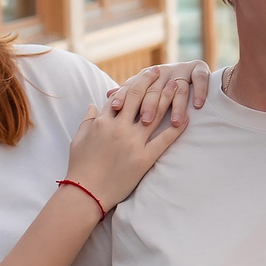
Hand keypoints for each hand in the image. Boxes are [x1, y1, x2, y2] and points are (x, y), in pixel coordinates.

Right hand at [66, 73, 188, 206]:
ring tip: (177, 86)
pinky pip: (164, 140)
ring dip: (167, 98)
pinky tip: (186, 119)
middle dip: (151, 82)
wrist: (85, 193)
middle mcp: (119, 127)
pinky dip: (176, 129)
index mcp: (102, 122)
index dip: (134, 83)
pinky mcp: (143, 159)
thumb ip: (88, 120)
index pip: (121, 95)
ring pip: (154, 114)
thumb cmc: (79, 167)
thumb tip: (93, 105)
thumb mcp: (78, 139)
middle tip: (162, 72)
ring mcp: (132, 142)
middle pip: (138, 98)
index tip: (145, 75)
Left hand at [103, 60, 213, 128]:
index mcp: (148, 75)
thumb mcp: (146, 88)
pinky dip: (199, 90)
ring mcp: (181, 69)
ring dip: (177, 105)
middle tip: (146, 121)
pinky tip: (198, 105)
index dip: (125, 95)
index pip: (134, 86)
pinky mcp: (198, 68)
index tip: (116, 108)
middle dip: (150, 104)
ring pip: (178, 87)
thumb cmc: (163, 84)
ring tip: (176, 121)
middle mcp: (164, 71)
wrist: (192, 69)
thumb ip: (129, 92)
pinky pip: (199, 78)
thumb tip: (107, 95)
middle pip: (155, 88)